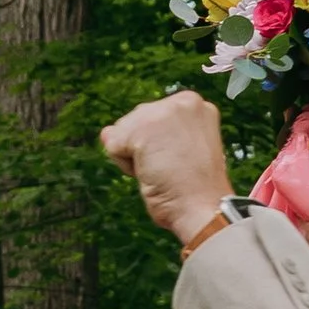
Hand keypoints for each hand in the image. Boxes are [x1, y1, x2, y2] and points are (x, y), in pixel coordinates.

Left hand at [99, 94, 232, 244]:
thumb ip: (141, 134)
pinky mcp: (144, 128)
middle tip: (172, 167)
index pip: (151, 118)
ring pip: (122, 133)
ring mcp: (162, 111)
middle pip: (134, 122)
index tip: (180, 160)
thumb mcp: (171, 152)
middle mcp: (181, 101)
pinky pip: (113, 146)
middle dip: (144, 149)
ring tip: (164, 170)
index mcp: (194, 104)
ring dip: (135, 158)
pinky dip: (126, 167)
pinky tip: (152, 173)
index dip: (157, 146)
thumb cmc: (192, 188)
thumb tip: (106, 132)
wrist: (202, 207)